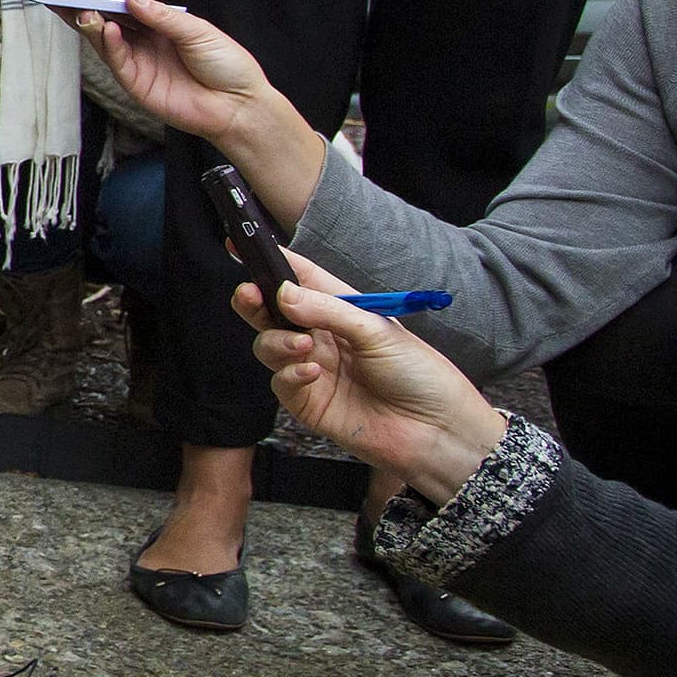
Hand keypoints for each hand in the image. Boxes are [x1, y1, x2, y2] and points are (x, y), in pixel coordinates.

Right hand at [70, 0, 327, 201]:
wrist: (239, 105)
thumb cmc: (227, 66)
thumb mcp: (198, 31)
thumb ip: (162, 15)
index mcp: (160, 26)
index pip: (127, 7)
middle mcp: (145, 44)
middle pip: (108, 22)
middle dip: (86, 8)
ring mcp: (139, 64)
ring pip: (105, 42)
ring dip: (92, 25)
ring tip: (84, 10)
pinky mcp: (136, 84)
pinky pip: (117, 62)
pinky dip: (109, 45)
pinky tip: (107, 30)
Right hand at [236, 251, 507, 505]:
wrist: (436, 431)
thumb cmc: (419, 374)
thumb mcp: (377, 331)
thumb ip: (327, 310)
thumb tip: (281, 293)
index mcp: (343, 310)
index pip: (301, 279)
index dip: (272, 262)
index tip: (240, 245)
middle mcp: (323, 337)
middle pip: (272, 312)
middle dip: (254, 301)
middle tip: (248, 294)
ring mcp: (312, 369)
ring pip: (269, 345)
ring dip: (277, 341)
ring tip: (302, 346)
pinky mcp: (308, 402)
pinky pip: (280, 382)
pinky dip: (290, 374)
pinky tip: (312, 373)